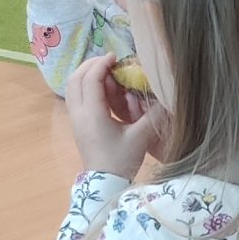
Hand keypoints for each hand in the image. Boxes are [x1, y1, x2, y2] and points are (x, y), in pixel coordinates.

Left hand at [66, 55, 167, 179]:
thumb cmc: (121, 160)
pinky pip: (75, 96)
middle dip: (90, 65)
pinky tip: (100, 88)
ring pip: (72, 87)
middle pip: (76, 79)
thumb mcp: (141, 138)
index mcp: (93, 114)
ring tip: (103, 71)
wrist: (105, 182)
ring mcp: (75, 118)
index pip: (91, 80)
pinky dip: (84, 85)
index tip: (115, 57)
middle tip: (108, 60)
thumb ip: (153, 116)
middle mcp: (79, 112)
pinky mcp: (77, 123)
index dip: (102, 65)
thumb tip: (166, 99)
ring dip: (85, 74)